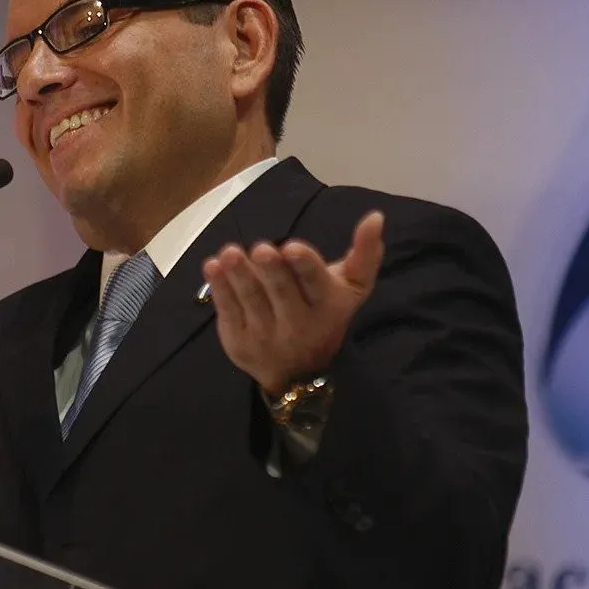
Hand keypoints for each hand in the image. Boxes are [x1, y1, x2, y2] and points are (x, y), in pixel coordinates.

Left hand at [202, 211, 384, 395]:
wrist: (299, 373)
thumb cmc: (324, 313)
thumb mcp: (350, 288)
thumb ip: (365, 253)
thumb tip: (376, 216)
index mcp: (326, 305)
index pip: (316, 284)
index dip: (305, 266)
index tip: (292, 248)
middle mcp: (297, 323)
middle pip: (282, 293)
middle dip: (272, 270)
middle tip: (262, 248)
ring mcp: (266, 334)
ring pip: (252, 301)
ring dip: (240, 275)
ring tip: (230, 253)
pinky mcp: (240, 341)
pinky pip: (228, 312)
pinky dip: (220, 289)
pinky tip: (212, 266)